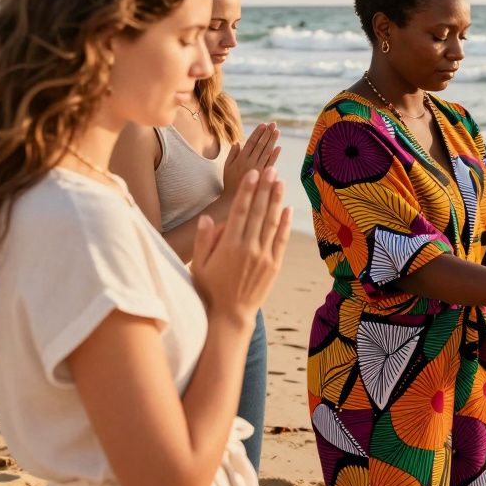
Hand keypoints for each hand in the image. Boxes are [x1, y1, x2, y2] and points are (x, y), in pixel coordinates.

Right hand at [192, 167, 291, 325]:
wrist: (230, 315)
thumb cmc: (209, 290)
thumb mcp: (199, 266)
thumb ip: (203, 240)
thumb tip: (208, 218)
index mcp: (229, 246)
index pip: (240, 211)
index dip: (247, 191)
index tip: (253, 174)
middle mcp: (249, 248)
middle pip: (258, 212)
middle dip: (264, 189)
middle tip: (270, 169)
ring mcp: (264, 257)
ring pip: (271, 223)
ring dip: (276, 201)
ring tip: (279, 182)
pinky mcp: (274, 265)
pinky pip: (280, 240)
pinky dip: (284, 223)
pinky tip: (286, 209)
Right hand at [224, 122, 281, 194]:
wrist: (234, 200)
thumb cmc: (230, 182)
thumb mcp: (226, 168)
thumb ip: (232, 155)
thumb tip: (238, 142)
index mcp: (240, 159)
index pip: (250, 143)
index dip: (257, 133)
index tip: (263, 125)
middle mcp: (249, 163)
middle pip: (260, 146)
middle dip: (267, 134)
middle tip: (273, 124)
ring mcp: (258, 170)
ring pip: (266, 153)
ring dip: (272, 141)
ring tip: (277, 131)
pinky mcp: (264, 177)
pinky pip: (270, 164)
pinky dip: (275, 156)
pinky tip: (279, 147)